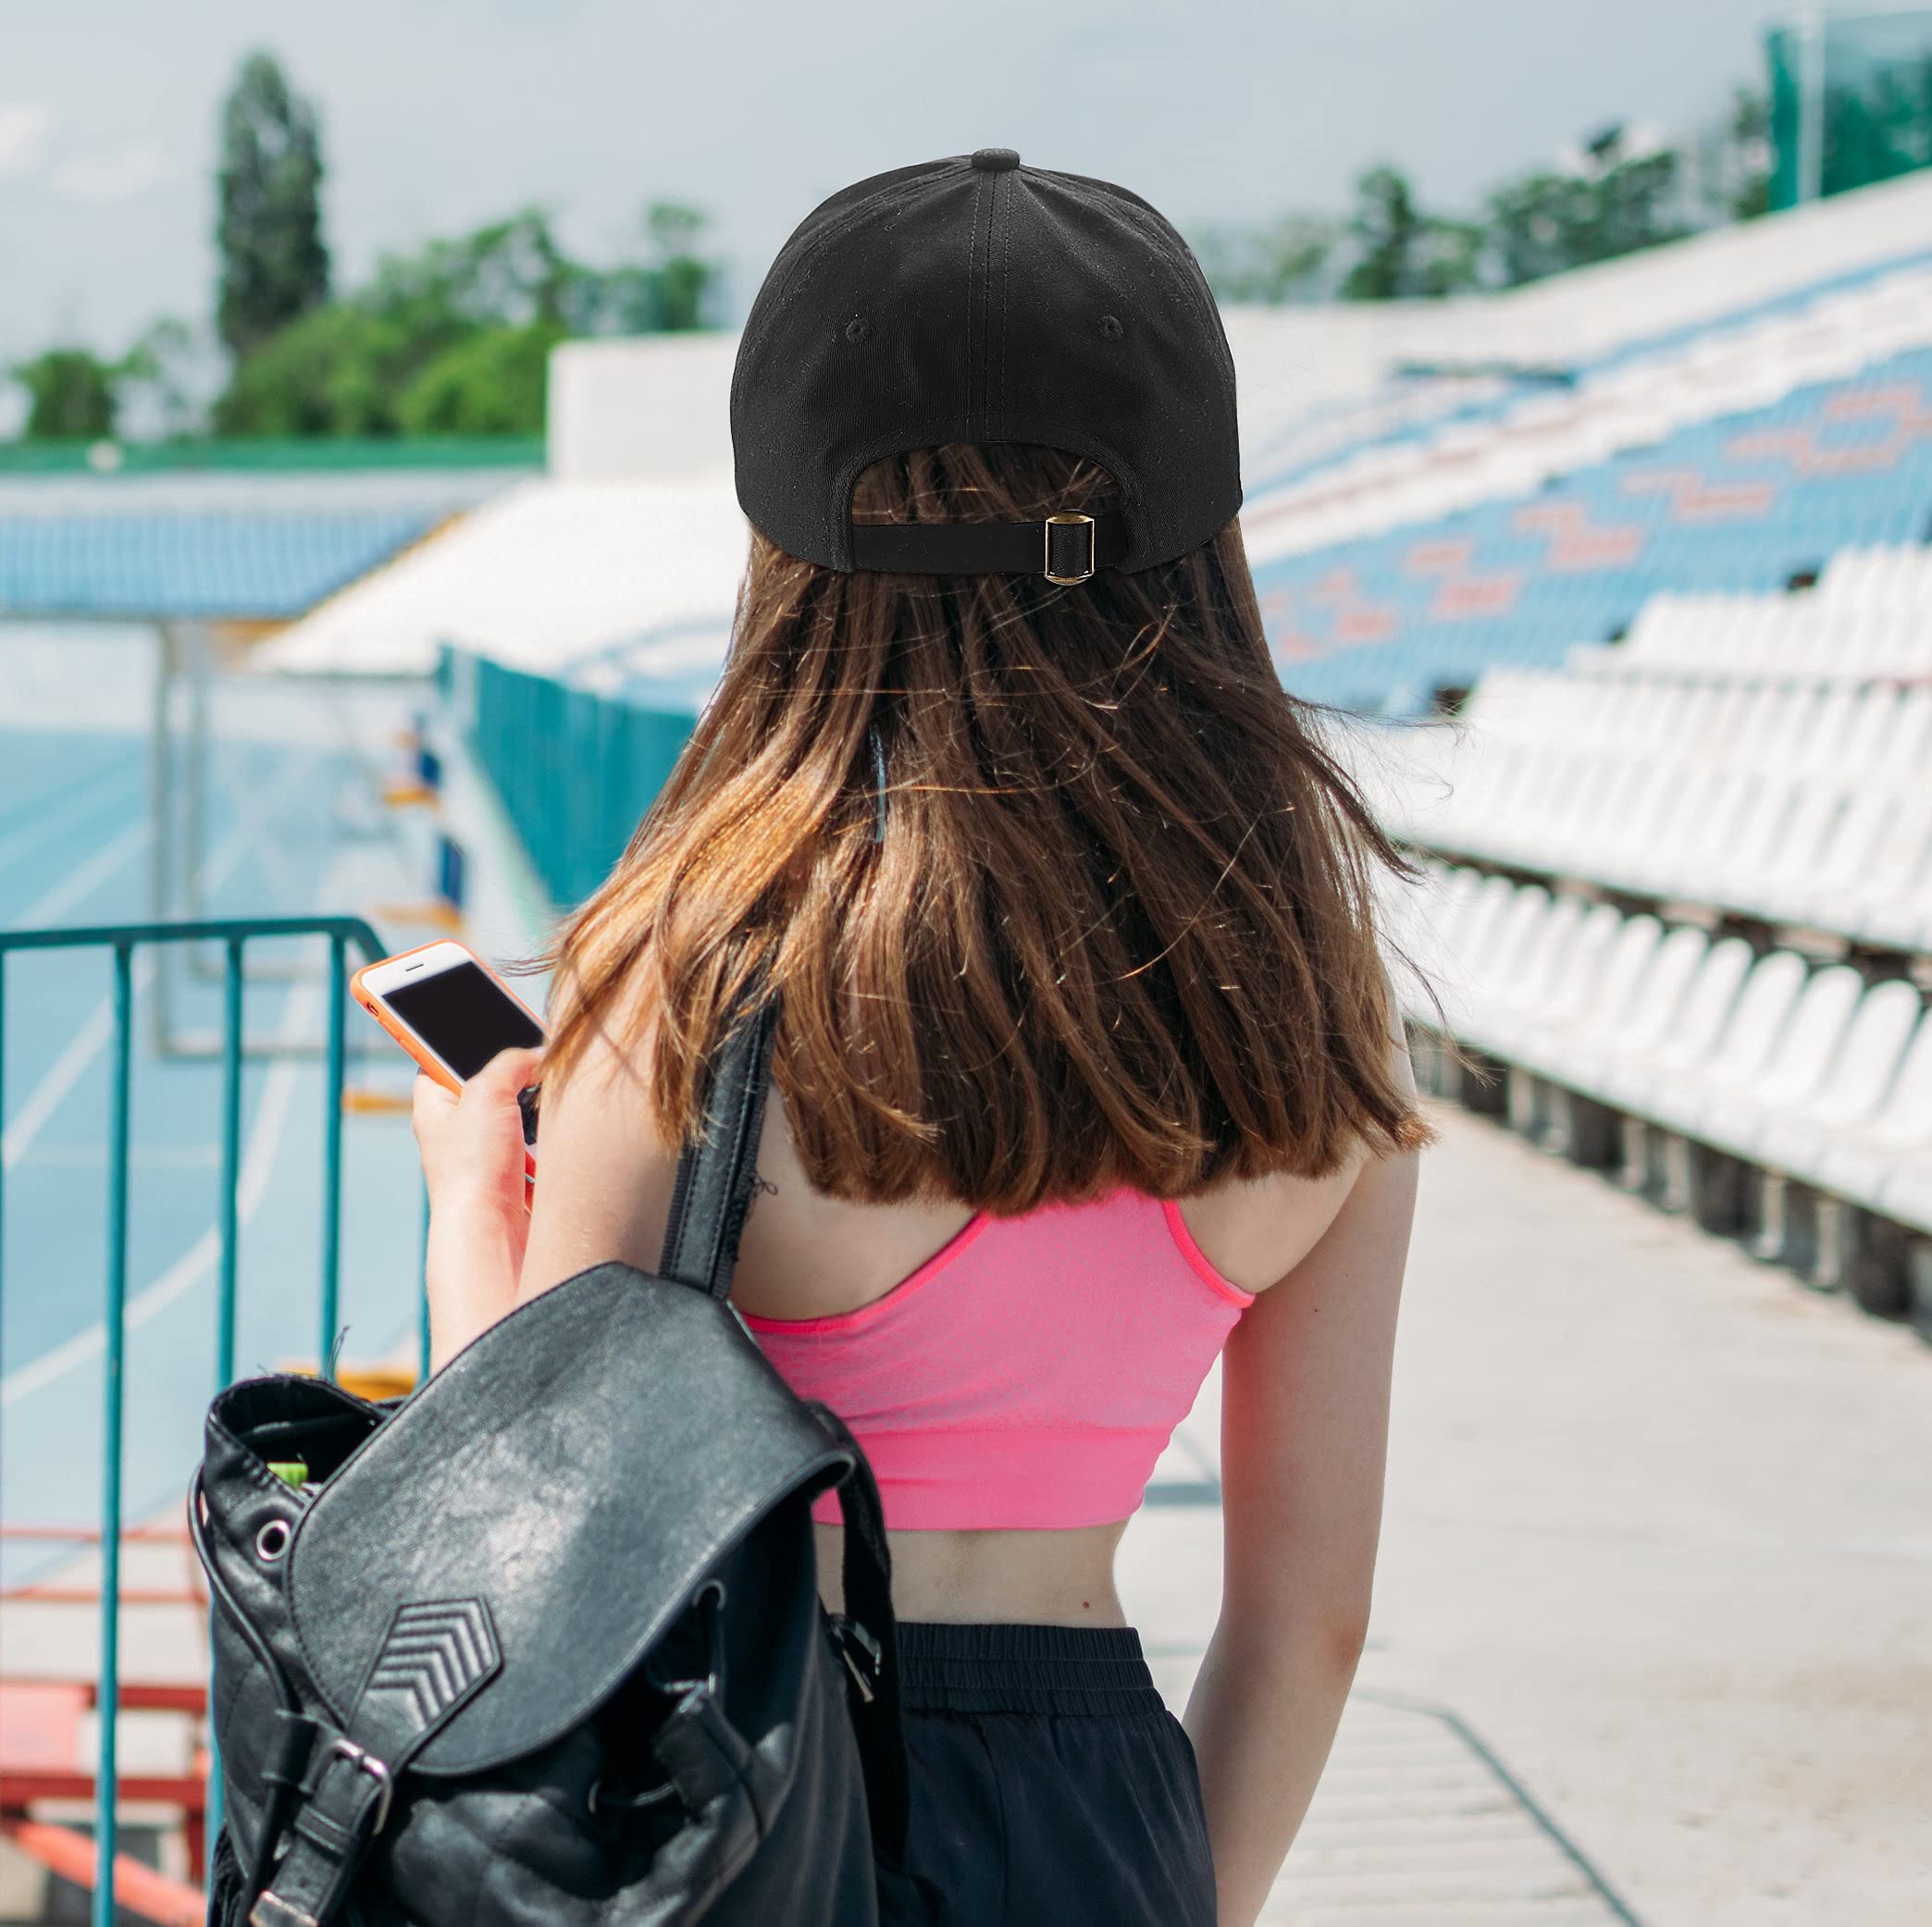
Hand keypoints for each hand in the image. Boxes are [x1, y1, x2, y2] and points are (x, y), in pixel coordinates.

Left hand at [412, 1046, 544, 1371]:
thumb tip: (540, 1055)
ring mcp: (485, 1154)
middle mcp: (455, 1128)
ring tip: (547, 1106)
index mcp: (433, 1103)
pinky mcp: (514, 1176)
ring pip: (519, 1112)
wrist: (492, 1234)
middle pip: (489, 1081)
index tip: (481, 1012)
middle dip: (516, 1074)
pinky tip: (554, 1140)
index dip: (457, 1032)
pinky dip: (549, 1140)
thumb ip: (512, 1060)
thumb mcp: (488, 1090)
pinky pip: (538, 1144)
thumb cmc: (473, 1167)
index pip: (436, 1052)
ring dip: (537, 1110)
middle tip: (535, 1063)